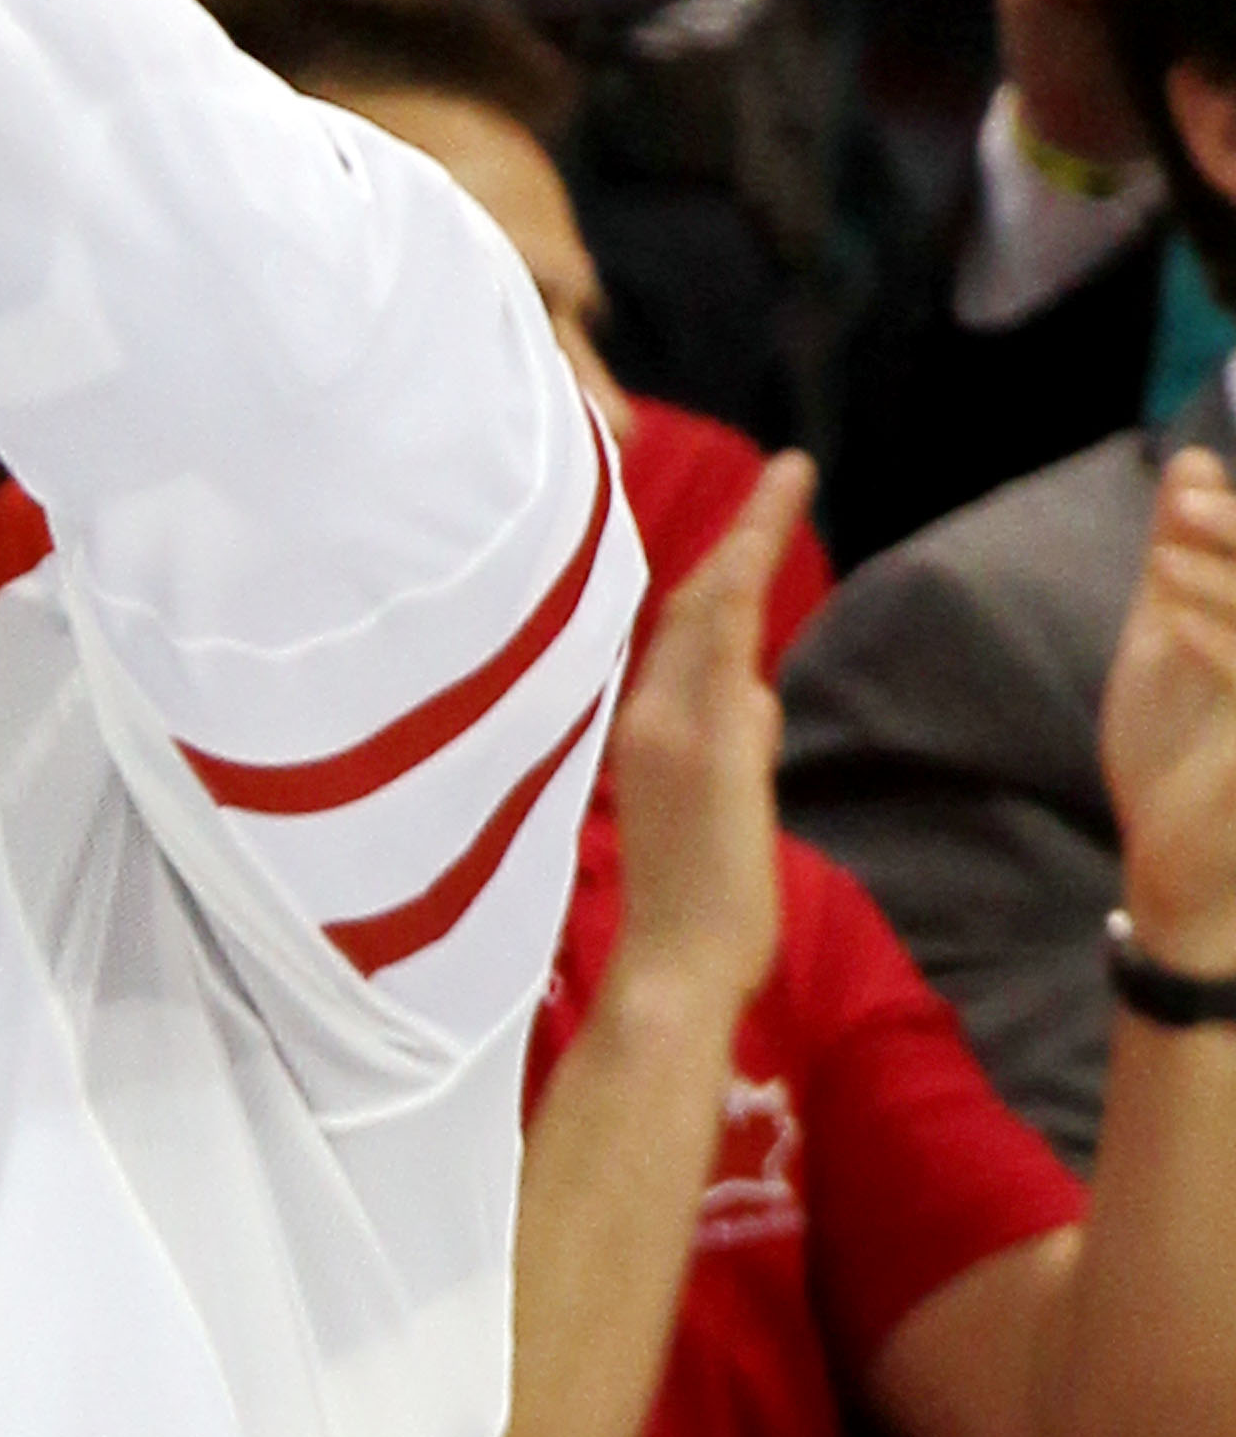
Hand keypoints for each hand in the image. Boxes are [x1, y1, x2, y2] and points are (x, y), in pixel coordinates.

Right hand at [600, 455, 814, 1026]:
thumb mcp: (715, 807)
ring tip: (786, 485)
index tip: (750, 522)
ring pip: (706, 611)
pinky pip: (717, 646)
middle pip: (695, 604)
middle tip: (788, 469)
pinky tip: (758, 542)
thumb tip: (755, 695)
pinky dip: (739, 585)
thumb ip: (734, 742)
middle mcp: (649, 716)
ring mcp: (671, 727)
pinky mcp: (699, 744)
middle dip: (744, 533)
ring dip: (749, 540)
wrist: (674, 967)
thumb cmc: (696, 903)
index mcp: (647, 731)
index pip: (681, 633)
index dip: (718, 569)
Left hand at [1104, 446, 1235, 969]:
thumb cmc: (1184, 758)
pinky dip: (1221, 646)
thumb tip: (1192, 464)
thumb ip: (1184, 556)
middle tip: (1187, 507)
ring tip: (1169, 564)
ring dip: (1228, 586)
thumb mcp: (1171, 640)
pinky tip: (1175, 621)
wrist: (1182, 875)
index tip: (1190, 494)